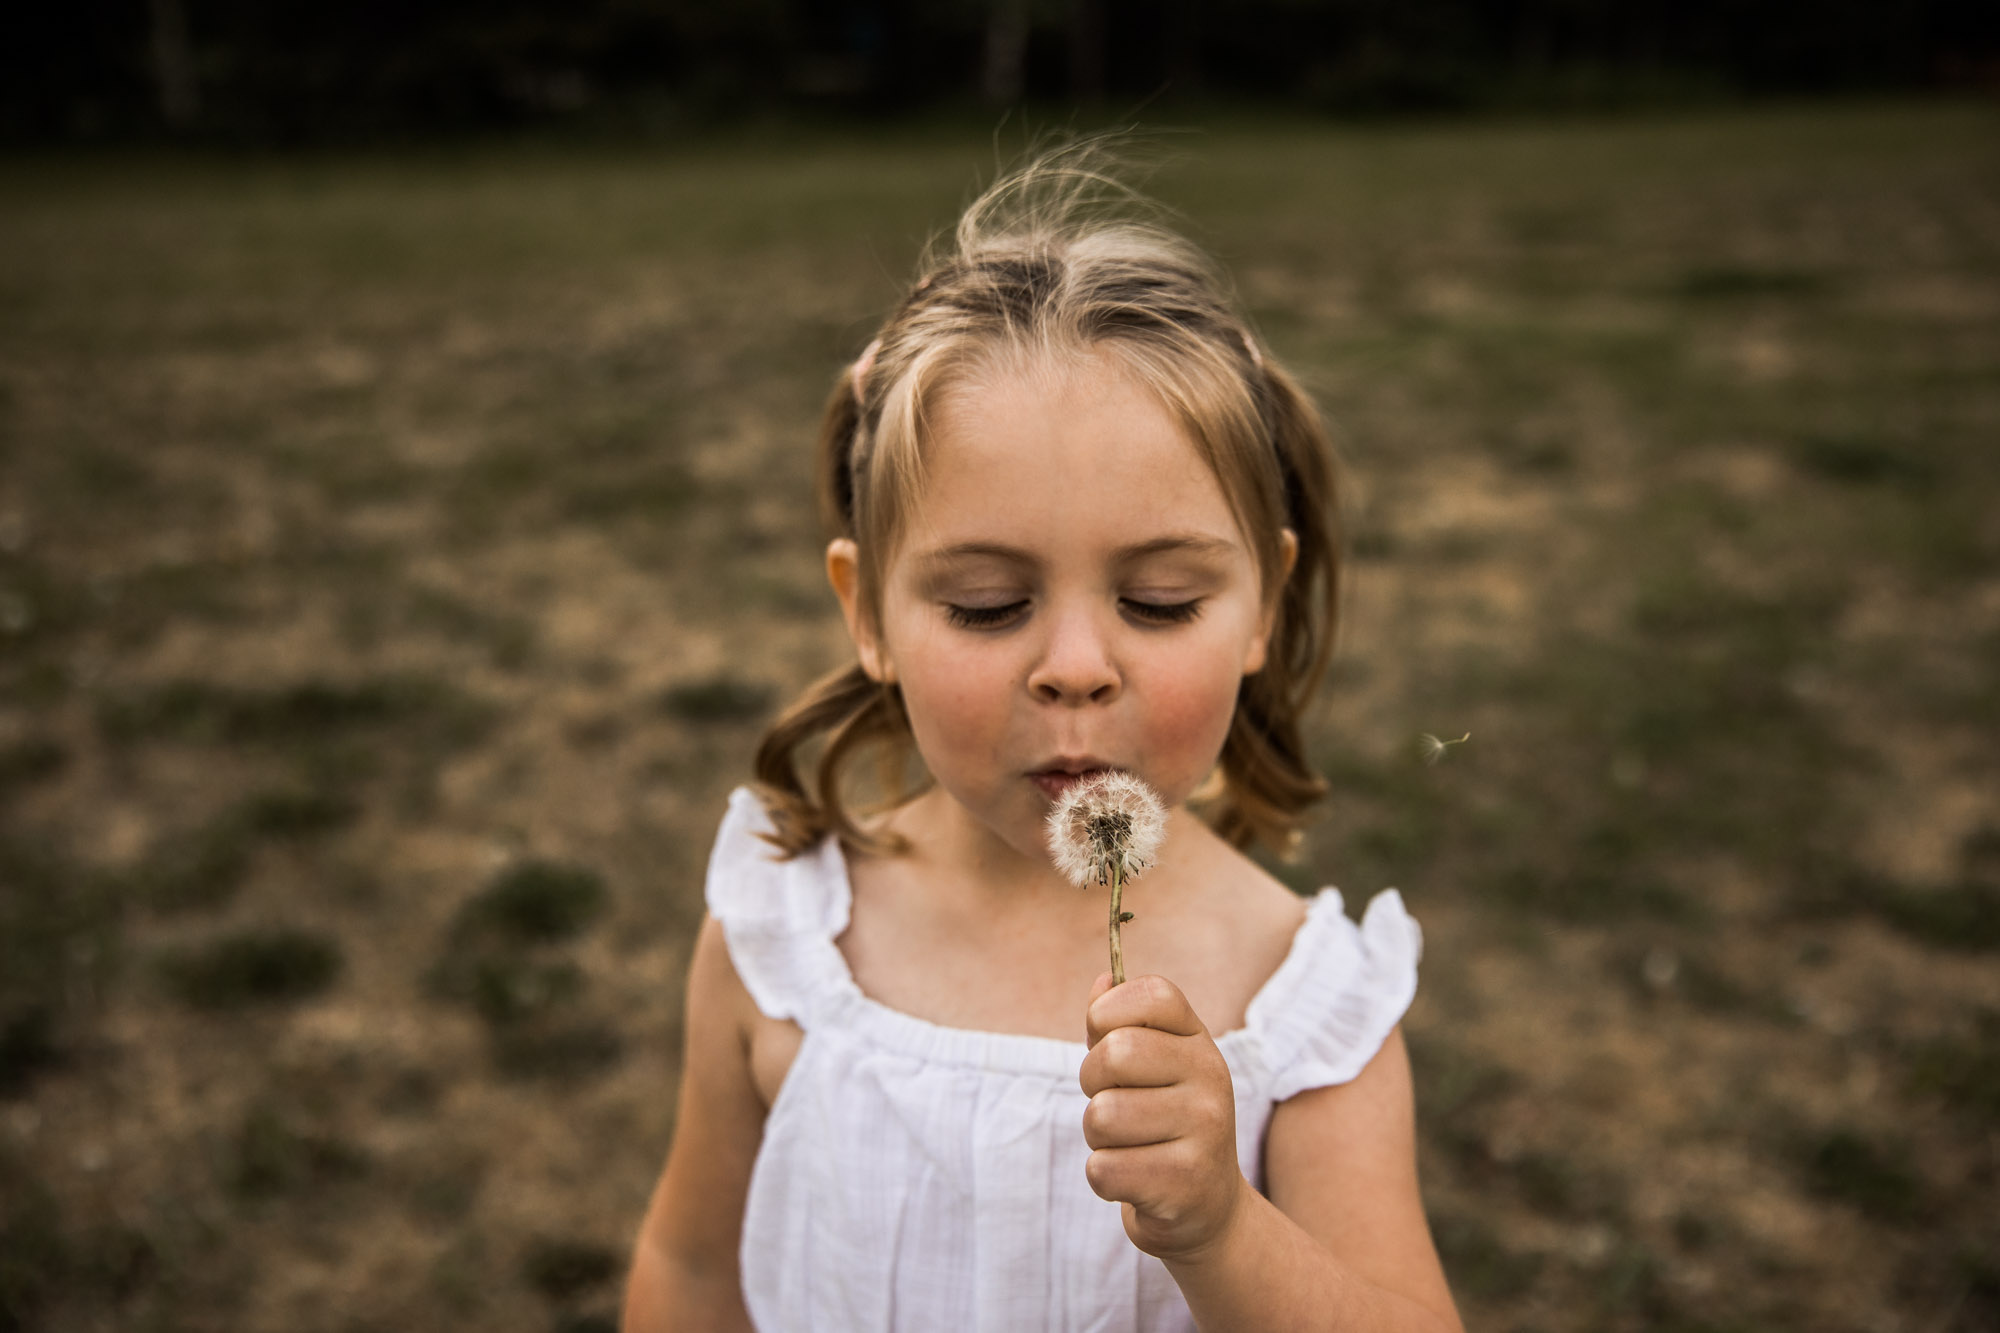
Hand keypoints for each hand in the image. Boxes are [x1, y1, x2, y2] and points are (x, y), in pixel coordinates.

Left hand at [1080, 972, 1248, 1261]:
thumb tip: (1103, 980)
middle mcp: (1212, 1079)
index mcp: (1200, 1042)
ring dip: (1098, 1137)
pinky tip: (1136, 1179)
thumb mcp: (1151, 1067)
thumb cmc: (1162, 1123)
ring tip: (1129, 1144)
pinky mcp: (1185, 1184)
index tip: (1105, 1039)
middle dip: (1092, 1083)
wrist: (1207, 1208)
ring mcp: (1205, 1132)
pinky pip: (1102, 1169)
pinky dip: (1104, 1178)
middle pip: (1114, 1053)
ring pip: (1102, 1116)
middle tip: (1112, 1101)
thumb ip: (1120, 1023)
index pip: (1152, 994)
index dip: (1108, 1012)